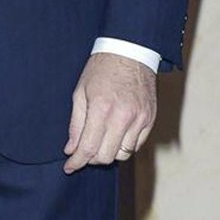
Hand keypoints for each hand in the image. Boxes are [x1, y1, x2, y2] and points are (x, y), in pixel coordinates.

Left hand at [64, 54, 156, 173]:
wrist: (131, 52)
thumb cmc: (101, 70)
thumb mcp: (80, 92)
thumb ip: (76, 124)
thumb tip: (71, 149)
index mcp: (102, 109)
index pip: (88, 148)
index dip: (77, 161)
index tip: (69, 167)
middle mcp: (123, 117)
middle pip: (106, 156)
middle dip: (91, 159)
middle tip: (83, 152)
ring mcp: (140, 119)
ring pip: (123, 154)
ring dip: (108, 153)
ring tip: (100, 142)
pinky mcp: (150, 119)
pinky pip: (136, 145)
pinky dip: (124, 146)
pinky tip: (115, 136)